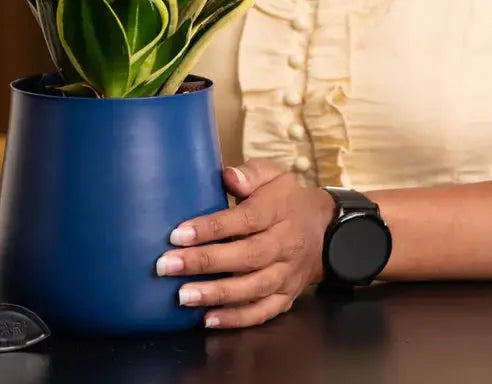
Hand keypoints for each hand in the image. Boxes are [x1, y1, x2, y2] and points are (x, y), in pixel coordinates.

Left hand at [156, 159, 334, 329]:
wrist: (323, 229)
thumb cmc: (285, 199)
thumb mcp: (273, 175)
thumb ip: (250, 173)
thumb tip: (227, 175)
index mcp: (279, 210)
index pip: (246, 220)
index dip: (212, 228)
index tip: (178, 234)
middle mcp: (286, 244)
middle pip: (247, 256)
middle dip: (206, 262)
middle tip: (168, 265)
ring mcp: (287, 273)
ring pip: (253, 287)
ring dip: (217, 294)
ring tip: (183, 296)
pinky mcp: (286, 296)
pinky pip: (262, 312)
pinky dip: (236, 319)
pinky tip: (208, 319)